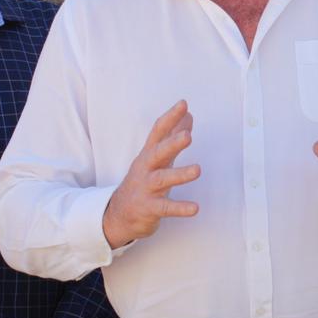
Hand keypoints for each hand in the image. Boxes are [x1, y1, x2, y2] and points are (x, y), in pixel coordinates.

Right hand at [101, 100, 199, 247]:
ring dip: (179, 175)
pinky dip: (179, 207)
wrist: (119, 213)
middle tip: (187, 136)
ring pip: (161, 179)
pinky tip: (195, 208)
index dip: (170, 117)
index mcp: (149, 153)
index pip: (158, 131)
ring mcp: (146, 188)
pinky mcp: (149, 208)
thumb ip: (173, 136)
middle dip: (171, 144)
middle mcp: (146, 168)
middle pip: (157, 153)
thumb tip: (189, 115)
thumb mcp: (158, 156)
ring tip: (198, 170)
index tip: (183, 104)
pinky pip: (165, 207)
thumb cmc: (144, 179)